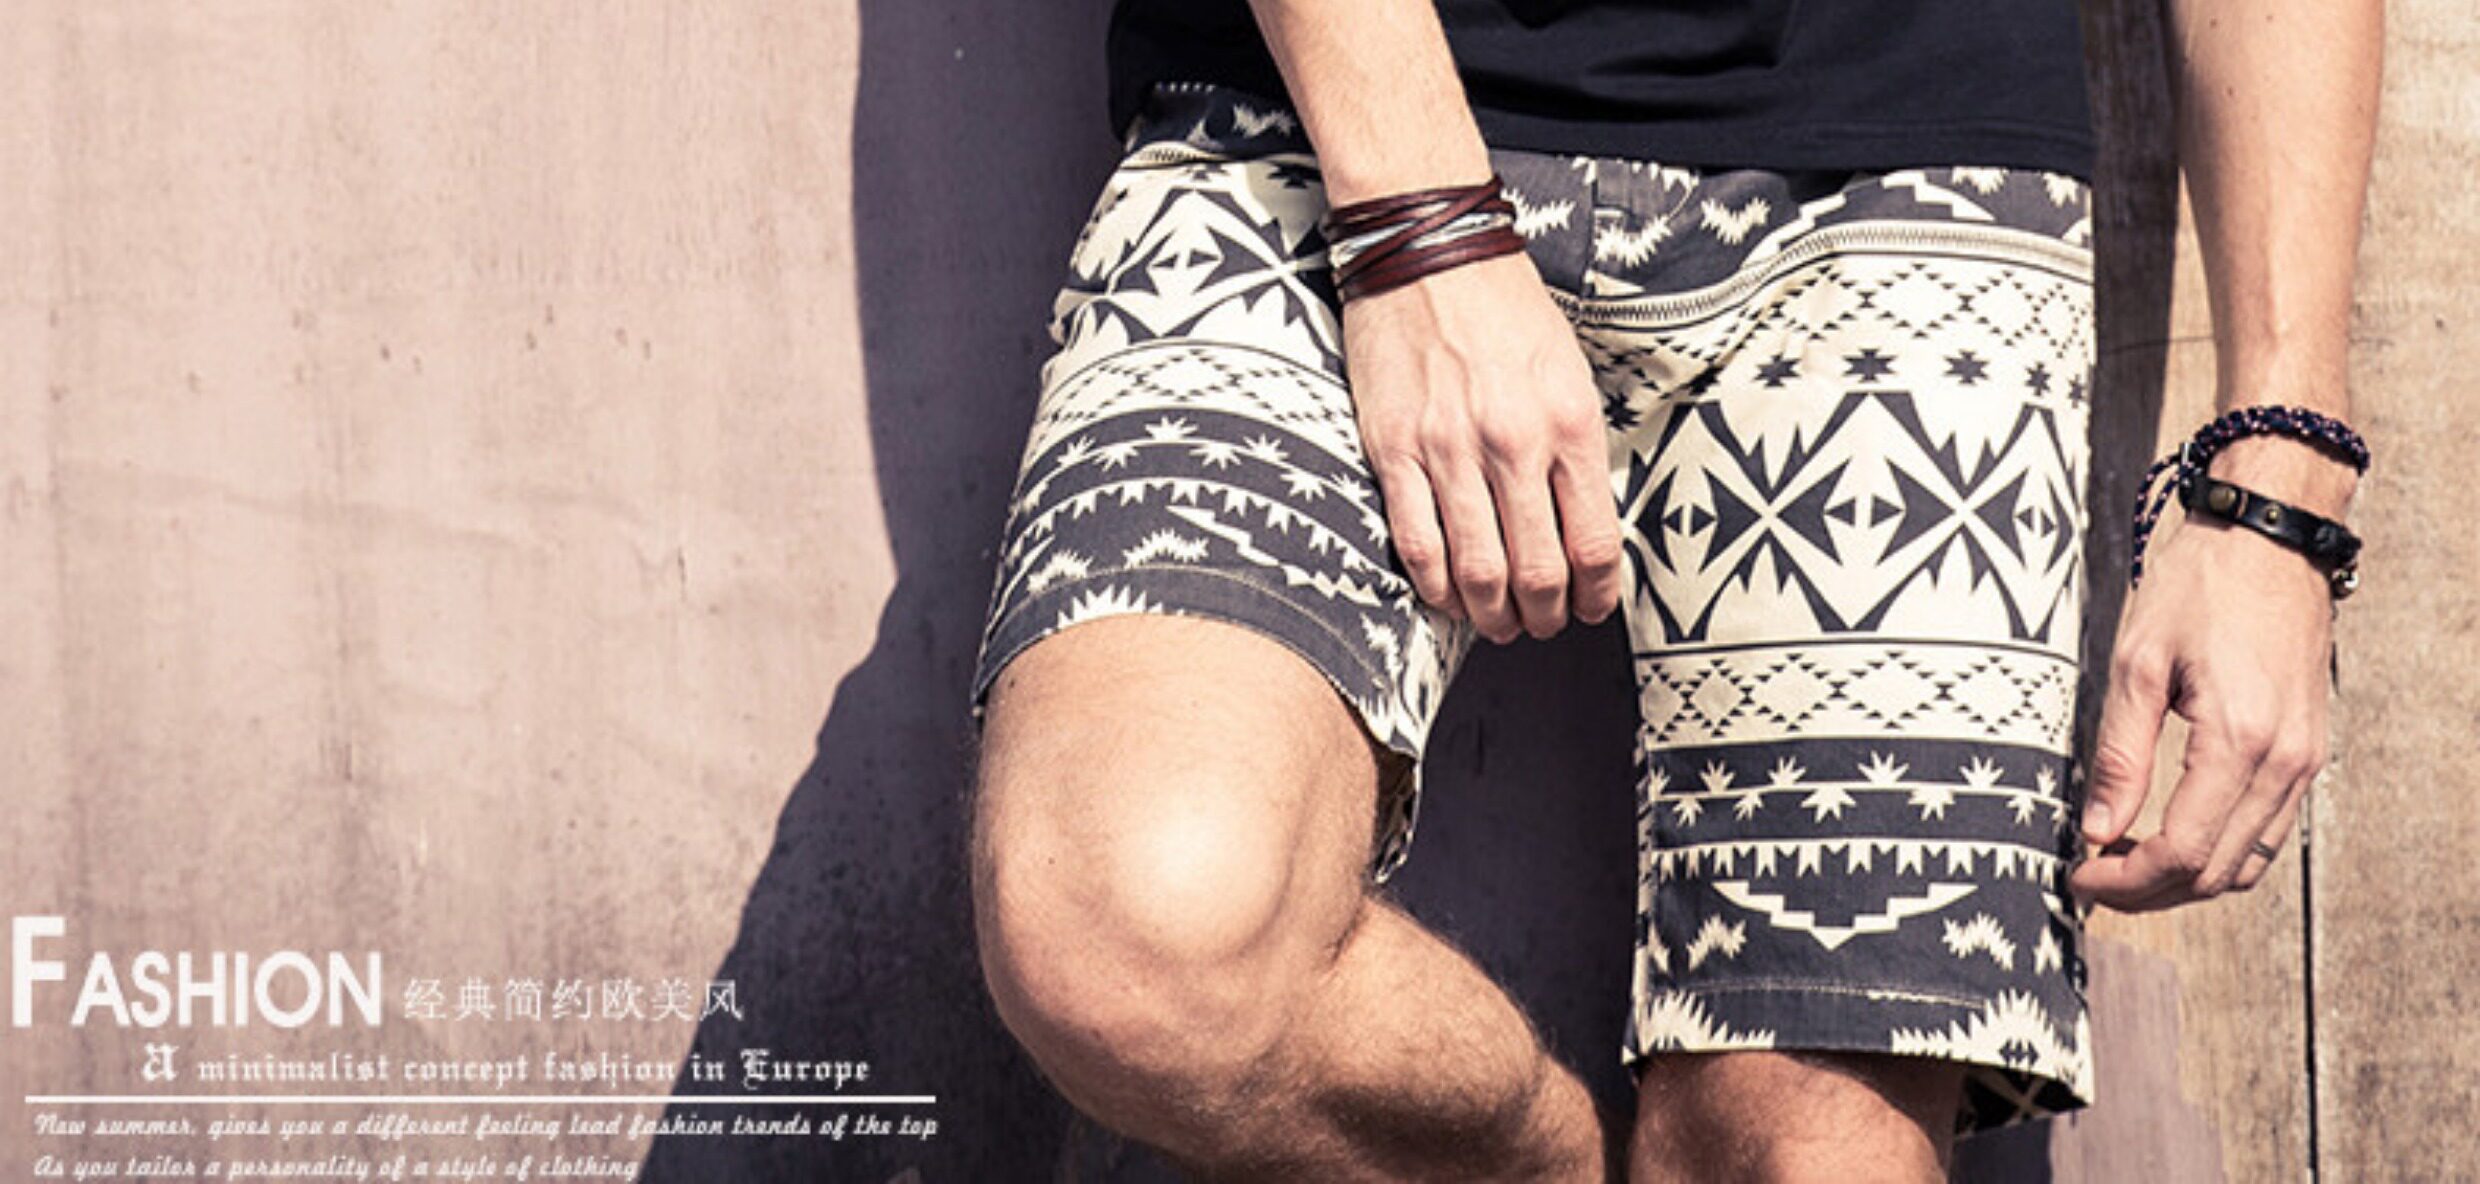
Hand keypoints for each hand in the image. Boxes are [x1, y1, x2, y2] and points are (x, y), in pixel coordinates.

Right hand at [1342, 252, 1623, 642]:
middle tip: (1541, 623)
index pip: (1593, 543)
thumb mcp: (1569, 371)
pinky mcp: (1395, 450)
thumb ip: (1576, 449)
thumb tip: (1579, 524)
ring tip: (1496, 621)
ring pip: (1477, 571)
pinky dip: (1436, 586)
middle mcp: (1514, 443)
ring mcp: (1449, 451)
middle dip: (1544, 616)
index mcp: (1569, 423)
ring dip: (1491, 613)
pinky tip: (1447, 595)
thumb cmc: (1504, 309)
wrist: (1428, 254)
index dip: (1594, 595)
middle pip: (1538, 572)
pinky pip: (1417, 544)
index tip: (1590, 608)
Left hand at [2070, 441, 2354, 910]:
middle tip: (2092, 882)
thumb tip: (2097, 831)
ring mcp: (2304, 760)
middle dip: (2150, 892)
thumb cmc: (2199, 588)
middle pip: (2217, 872)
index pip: (2183, 851)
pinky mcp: (2306, 752)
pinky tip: (2168, 836)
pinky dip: (2218, 852)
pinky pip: (2267, 831)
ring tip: (2122, 866)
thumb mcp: (2135, 663)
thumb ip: (2119, 755)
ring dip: (2185, 880)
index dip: (2125, 881)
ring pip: (2247, 863)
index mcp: (2240, 740)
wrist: (2270, 539)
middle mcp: (2285, 762)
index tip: (2079, 878)